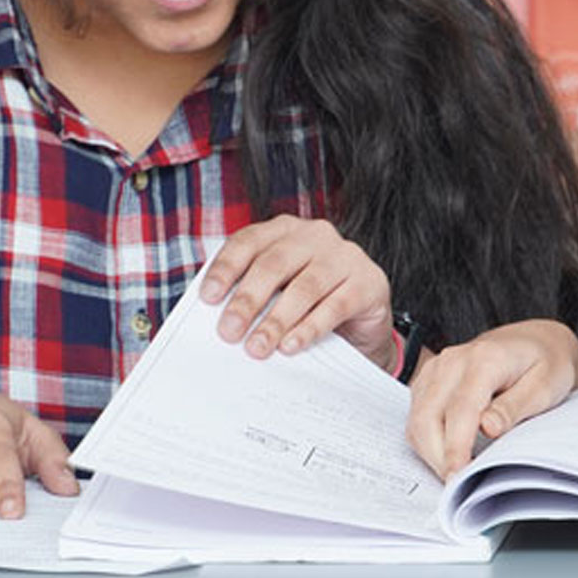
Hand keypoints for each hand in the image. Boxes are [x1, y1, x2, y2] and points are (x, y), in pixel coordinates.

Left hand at [198, 213, 394, 371]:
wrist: (362, 322)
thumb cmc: (310, 304)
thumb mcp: (278, 291)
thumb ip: (251, 293)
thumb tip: (217, 317)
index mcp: (285, 230)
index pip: (248, 242)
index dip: (226, 269)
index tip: (208, 298)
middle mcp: (315, 235)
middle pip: (274, 264)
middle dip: (248, 300)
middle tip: (229, 331)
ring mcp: (345, 256)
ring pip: (304, 287)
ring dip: (277, 321)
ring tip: (258, 347)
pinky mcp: (369, 282)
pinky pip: (335, 306)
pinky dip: (309, 329)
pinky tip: (291, 346)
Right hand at [406, 319, 577, 477]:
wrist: (534, 342)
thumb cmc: (544, 364)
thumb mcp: (545, 386)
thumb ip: (514, 407)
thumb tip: (488, 429)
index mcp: (485, 359)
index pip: (460, 409)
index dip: (456, 448)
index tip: (457, 477)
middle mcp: (454, 360)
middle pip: (428, 417)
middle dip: (438, 457)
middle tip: (456, 485)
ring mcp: (438, 367)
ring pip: (417, 419)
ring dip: (431, 452)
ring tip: (455, 472)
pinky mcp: (430, 378)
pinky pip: (417, 415)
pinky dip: (427, 440)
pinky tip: (447, 453)